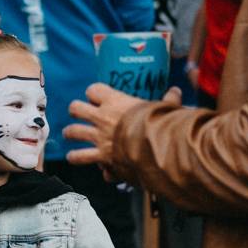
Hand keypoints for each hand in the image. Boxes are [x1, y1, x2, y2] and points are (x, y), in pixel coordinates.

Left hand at [64, 83, 181, 169]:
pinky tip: (76, 158)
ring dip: (71, 133)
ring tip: (71, 134)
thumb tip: (176, 91)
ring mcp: (98, 137)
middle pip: (75, 108)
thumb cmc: (162, 125)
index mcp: (116, 102)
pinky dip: (78, 158)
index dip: (94, 93)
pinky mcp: (101, 156)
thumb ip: (169, 100)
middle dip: (76, 111)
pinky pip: (81, 157)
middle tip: (80, 114)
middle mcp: (102, 118)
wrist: (158, 148)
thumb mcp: (167, 108)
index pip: (93, 90)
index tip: (97, 97)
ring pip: (72, 132)